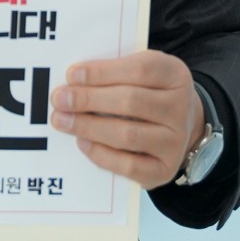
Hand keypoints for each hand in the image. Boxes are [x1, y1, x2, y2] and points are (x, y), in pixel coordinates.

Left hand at [49, 51, 204, 189]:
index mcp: (174, 74)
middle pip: (130, 102)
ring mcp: (176, 141)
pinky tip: (82, 142)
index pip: (139, 70)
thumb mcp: (139, 71)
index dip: (102, 72)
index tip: (71, 74)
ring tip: (62, 120)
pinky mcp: (165, 169)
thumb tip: (72, 81)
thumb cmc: (148, 91)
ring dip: (88, 127)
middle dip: (88, 100)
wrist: (180, 124)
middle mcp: (180, 108)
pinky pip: (129, 165)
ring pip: (127, 134)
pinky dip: (101, 154)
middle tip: (59, 99)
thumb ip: (113, 71)